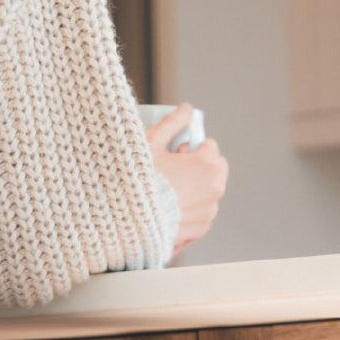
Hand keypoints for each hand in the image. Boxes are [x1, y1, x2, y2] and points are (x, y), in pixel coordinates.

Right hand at [147, 103, 228, 255]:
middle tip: (174, 172)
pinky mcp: (199, 229)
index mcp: (207, 164)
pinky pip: (202, 214)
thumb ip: (172, 123)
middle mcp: (214, 189)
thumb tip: (186, 109)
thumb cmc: (135, 182)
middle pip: (215, 169)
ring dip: (196, 189)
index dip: (190, 148)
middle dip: (199, 167)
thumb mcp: (149, 144)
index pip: (209, 146)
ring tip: (169, 192)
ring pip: (209, 192)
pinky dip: (191, 211)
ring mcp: (208, 212)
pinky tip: (172, 210)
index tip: (175, 155)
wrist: (124, 221)